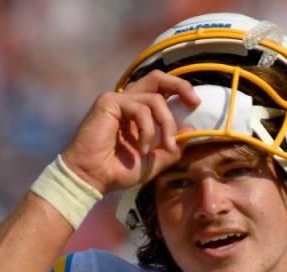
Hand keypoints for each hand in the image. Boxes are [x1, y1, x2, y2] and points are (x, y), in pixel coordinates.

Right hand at [60, 70, 199, 194]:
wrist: (90, 179)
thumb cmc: (116, 171)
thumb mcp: (152, 162)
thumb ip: (170, 147)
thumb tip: (190, 129)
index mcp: (135, 112)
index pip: (159, 90)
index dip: (179, 91)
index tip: (195, 105)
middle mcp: (126, 102)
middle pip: (157, 78)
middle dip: (180, 86)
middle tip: (194, 102)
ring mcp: (116, 100)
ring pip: (154, 99)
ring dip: (166, 124)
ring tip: (164, 146)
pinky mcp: (109, 103)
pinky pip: (140, 108)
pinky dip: (148, 129)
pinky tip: (142, 148)